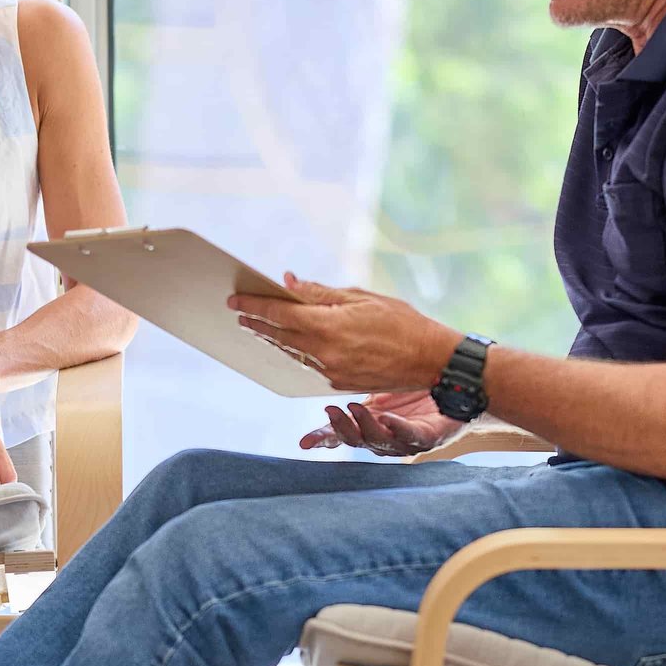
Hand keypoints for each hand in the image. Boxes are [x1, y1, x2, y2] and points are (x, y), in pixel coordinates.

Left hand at [229, 275, 456, 394]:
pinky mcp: (339, 383)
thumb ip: (320, 292)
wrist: (430, 360)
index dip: (255, 306)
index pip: (280, 314)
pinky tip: (289, 344)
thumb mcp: (362, 297)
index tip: (235, 300)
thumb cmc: (402, 322)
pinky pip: (309, 365)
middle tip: (238, 313)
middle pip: (280, 336)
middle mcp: (325, 353)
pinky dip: (296, 352)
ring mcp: (331, 371)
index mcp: (329, 326)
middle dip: (257, 323)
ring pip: (292, 353)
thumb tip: (288, 282)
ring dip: (273, 339)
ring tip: (257, 328)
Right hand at [301, 391, 463, 456]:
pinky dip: (397, 428)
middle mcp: (384, 437)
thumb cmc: (413, 385)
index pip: (341, 434)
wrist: (456, 385)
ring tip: (354, 409)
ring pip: (380, 441)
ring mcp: (405, 439)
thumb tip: (319, 359)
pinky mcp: (429, 436)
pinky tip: (387, 418)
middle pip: (357, 440)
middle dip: (342, 429)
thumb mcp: (377, 382)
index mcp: (368, 424)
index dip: (323, 438)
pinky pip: (410, 435)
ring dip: (365, 427)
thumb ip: (351, 377)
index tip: (305, 441)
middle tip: (331, 413)